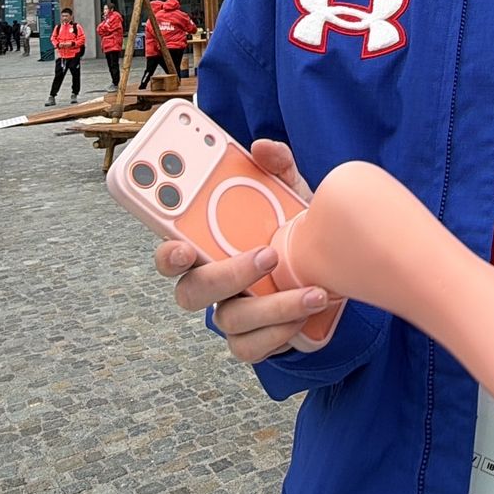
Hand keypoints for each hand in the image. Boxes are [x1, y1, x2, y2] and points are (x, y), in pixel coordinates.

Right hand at [155, 139, 330, 363]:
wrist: (328, 274)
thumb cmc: (291, 233)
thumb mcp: (289, 195)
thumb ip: (276, 167)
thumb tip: (264, 147)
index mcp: (206, 246)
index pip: (169, 252)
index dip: (166, 252)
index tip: (180, 247)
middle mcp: (210, 282)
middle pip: (192, 291)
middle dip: (228, 274)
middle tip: (267, 255)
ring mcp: (230, 314)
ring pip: (231, 319)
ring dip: (273, 306)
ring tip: (314, 291)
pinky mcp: (252, 340)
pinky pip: (252, 346)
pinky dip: (281, 331)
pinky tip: (308, 311)